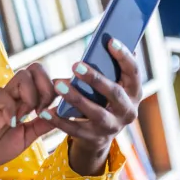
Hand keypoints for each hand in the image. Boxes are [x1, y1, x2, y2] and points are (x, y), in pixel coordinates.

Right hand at [0, 63, 56, 179]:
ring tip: (25, 116)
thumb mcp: (27, 136)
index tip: (54, 109)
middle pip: (35, 68)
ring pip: (22, 76)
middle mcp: (14, 93)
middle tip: (41, 110)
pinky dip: (11, 110)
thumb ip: (43, 124)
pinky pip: (3, 94)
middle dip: (46, 88)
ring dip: (30, 96)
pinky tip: (10, 123)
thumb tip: (62, 112)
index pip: (43, 77)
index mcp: (24, 98)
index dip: (54, 88)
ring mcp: (2, 97)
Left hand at [40, 38, 141, 175]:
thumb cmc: (103, 97)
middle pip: (115, 93)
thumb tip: (107, 40)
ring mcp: (112, 127)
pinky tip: (45, 112)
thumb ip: (109, 66)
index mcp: (134, 92)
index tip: (111, 40)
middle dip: (96, 79)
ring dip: (76, 98)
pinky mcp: (95, 139)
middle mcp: (128, 111)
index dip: (124, 56)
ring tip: (58, 85)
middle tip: (76, 65)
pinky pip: (75, 129)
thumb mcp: (111, 82)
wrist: (99, 134)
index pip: (134, 72)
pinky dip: (59, 120)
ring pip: (96, 113)